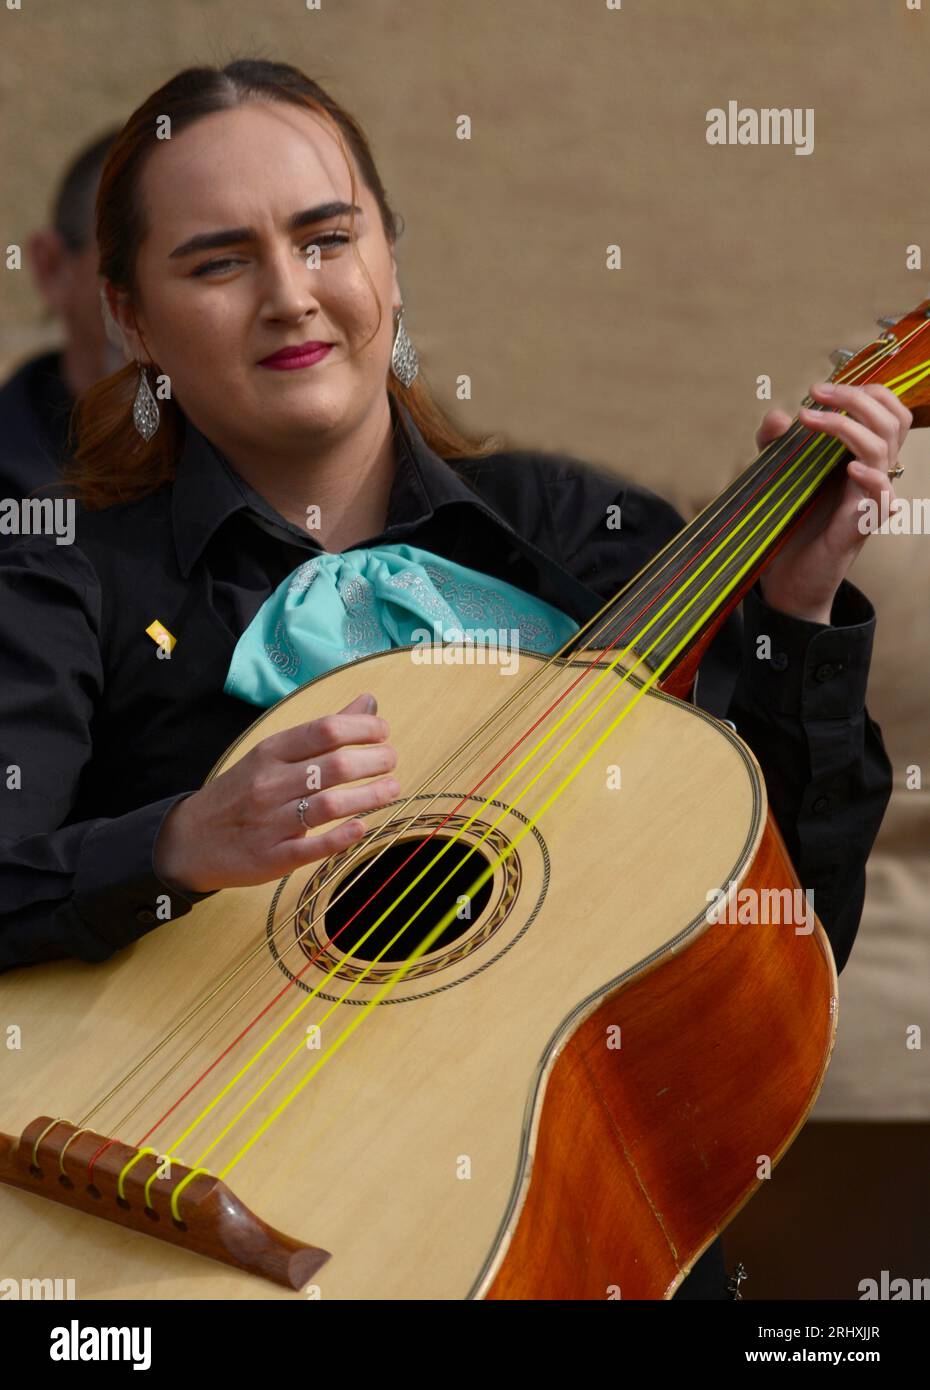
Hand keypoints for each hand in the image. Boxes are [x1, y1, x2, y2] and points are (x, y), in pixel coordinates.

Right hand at [153, 692, 398, 892]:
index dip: (363, 729)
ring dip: (370, 796)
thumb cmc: (242, 791)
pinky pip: (313, 846)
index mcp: (270, 753)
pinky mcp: (273, 857)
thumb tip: (368, 703)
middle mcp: (270, 784)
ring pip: (330, 806)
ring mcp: (270, 822)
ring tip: (393, 790)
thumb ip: (323, 731)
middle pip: (334, 767)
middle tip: (392, 761)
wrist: (190, 840)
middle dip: (374, 761)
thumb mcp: (273, 754)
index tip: (384, 733)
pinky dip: (342, 837)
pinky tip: (364, 826)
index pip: (325, 731)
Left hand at [754, 381, 910, 623]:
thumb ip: (775, 446)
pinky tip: (849, 468)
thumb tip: (778, 415)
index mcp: (857, 457)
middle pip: (893, 420)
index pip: (885, 411)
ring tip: (811, 421)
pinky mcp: (862, 526)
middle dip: (857, 398)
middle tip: (817, 394)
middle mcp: (870, 474)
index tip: (819, 389)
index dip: (862, 391)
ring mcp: (869, 499)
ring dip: (849, 427)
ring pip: (886, 449)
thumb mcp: (776, 477)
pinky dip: (871, 477)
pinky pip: (883, 496)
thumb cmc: (788, 527)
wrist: (785, 581)